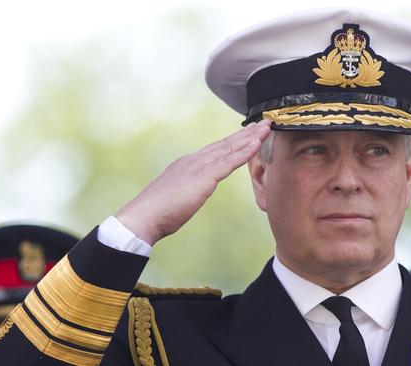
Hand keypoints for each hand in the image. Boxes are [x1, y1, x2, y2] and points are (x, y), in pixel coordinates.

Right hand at [115, 119, 270, 244]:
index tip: (248, 132)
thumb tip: (193, 192)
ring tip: (266, 127)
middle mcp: (194, 160)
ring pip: (230, 148)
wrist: (143, 216)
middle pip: (225, 143)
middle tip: (264, 122)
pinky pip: (229, 162)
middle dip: (246, 133)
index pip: (215, 149)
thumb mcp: (177, 196)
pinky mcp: (204, 177)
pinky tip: (257, 143)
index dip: (234, 140)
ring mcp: (199, 167)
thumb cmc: (158, 213)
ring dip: (251, 137)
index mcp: (187, 164)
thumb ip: (188, 190)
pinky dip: (245, 151)